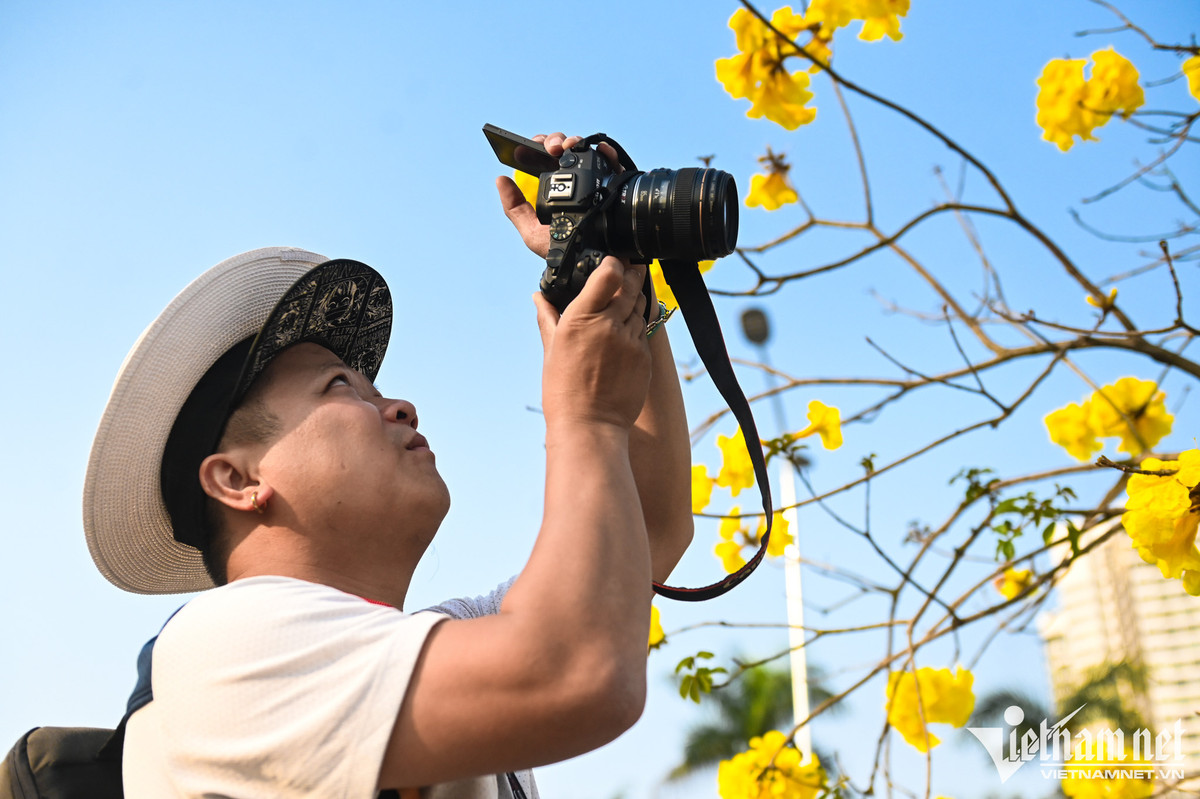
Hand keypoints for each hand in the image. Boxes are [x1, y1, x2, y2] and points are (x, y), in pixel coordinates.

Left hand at [496, 132, 622, 259]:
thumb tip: (500, 180)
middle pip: (565, 148)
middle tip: (553, 149)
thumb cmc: (565, 252)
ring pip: (586, 150)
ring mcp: (596, 180)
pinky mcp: (615, 184)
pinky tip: (600, 149)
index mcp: (556, 188)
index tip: (534, 146)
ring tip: (570, 146)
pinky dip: (607, 151)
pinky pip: (612, 162)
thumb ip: (515, 209)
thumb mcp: (533, 233)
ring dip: (576, 141)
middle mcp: (576, 181)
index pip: (545, 157)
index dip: (539, 144)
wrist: (593, 265)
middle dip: (556, 141)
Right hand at [536, 255, 650, 431]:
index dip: (614, 263)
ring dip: (635, 300)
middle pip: (630, 285)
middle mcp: (609, 324)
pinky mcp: (644, 356)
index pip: (608, 273)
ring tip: (626, 301)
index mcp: (581, 318)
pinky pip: (645, 331)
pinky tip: (628, 331)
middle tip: (629, 269)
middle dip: (631, 274)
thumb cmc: (563, 391)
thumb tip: (539, 296)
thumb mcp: (551, 350)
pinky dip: (638, 326)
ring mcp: (630, 340)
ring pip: (640, 307)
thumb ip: (548, 318)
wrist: (590, 425)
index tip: (613, 262)